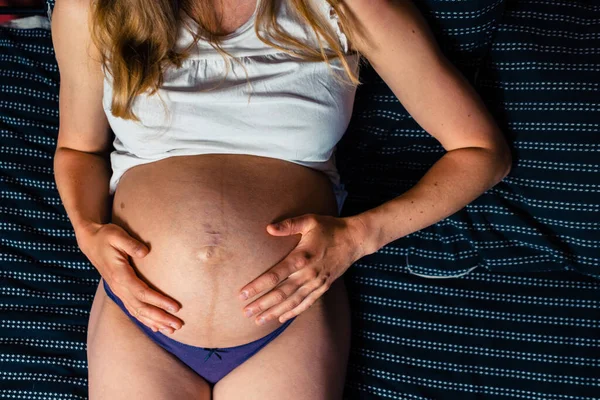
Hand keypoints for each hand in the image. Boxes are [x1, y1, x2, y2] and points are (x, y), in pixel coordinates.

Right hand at [77, 222, 182, 333]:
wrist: (90, 241)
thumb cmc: (106, 236)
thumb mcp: (117, 235)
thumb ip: (131, 244)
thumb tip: (145, 252)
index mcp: (120, 275)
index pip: (143, 293)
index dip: (159, 301)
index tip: (175, 308)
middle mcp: (119, 287)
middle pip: (142, 308)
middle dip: (161, 317)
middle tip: (178, 325)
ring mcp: (118, 291)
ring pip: (137, 312)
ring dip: (155, 322)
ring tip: (171, 330)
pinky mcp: (120, 291)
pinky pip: (133, 309)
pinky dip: (144, 320)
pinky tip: (156, 327)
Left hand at [238, 214, 366, 324]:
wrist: (354, 239)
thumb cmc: (329, 227)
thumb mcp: (309, 221)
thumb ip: (289, 225)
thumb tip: (268, 228)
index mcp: (301, 257)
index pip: (275, 275)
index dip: (257, 286)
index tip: (242, 294)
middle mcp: (308, 274)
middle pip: (281, 293)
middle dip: (262, 304)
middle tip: (245, 312)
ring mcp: (316, 283)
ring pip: (292, 302)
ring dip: (274, 312)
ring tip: (258, 320)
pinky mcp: (323, 287)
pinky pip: (306, 303)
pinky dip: (293, 312)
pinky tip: (281, 318)